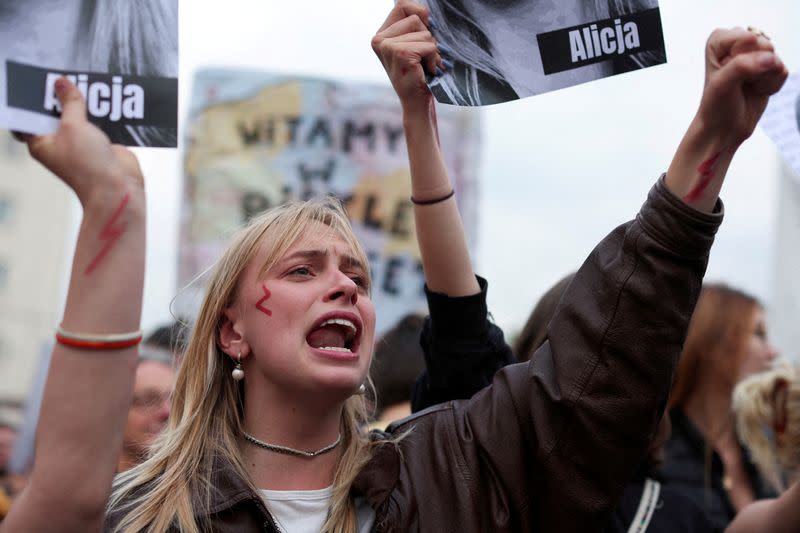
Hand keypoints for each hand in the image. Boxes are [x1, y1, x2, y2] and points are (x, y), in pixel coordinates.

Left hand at [14, 78, 142, 203]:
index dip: (32, 97)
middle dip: (60, 95)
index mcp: (41, 142)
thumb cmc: (88, 166)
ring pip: (80, 116)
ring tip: (86, 81)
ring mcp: (81, 143)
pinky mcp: (101, 145)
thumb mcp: (73, 126)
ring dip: (84, 102)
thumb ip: (69, 102)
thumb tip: (61, 83)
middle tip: (63, 74)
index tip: (37, 79)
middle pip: (56, 112)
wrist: (118, 190)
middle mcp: (59, 142)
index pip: (29, 115)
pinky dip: (103, 112)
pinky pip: (100, 123)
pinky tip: (107, 98)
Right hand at [372, 0, 441, 113]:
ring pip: (424, 32)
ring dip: (432, 50)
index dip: (420, 14)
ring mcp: (388, 46)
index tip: (424, 33)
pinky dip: (433, 58)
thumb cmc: (419, 73)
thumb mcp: (415, 43)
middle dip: (427, 36)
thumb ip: (416, 24)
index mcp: (381, 35)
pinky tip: (426, 70)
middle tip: (424, 57)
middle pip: (415, 17)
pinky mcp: (400, 53)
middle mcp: (379, 39)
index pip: (402, 5)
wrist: (416, 102)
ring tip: (425, 65)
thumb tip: (425, 10)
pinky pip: (429, 45)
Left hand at [697, 28, 787, 146]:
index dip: (740, 58)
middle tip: (738, 82)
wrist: (724, 128)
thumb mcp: (721, 84)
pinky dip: (771, 86)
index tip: (726, 73)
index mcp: (719, 41)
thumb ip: (742, 66)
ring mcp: (755, 55)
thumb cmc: (716, 106)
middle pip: (763, 45)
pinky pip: (782, 72)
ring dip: (762, 79)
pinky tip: (756, 91)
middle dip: (754, 68)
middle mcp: (737, 44)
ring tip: (746, 87)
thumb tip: (770, 58)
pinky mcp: (769, 68)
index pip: (745, 37)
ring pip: (775, 59)